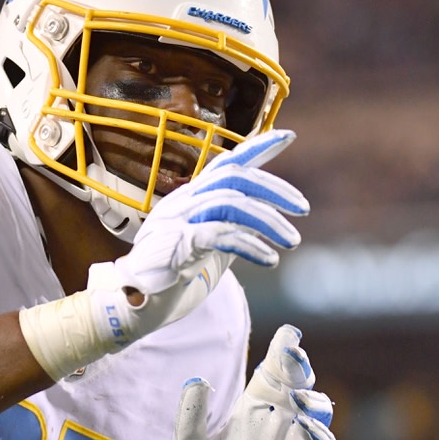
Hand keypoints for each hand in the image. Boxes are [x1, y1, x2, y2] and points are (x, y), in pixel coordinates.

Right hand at [99, 128, 308, 340]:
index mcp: (192, 196)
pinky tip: (270, 259)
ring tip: (292, 241)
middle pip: (235, 177)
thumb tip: (264, 219)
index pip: (228, 162)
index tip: (289, 136)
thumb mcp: (209, 245)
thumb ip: (231, 227)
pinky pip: (219, 234)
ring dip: (269, 221)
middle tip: (304, 208)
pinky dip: (250, 245)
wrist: (134, 303)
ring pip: (231, 203)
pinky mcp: (177, 244)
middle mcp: (184, 200)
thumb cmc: (172, 275)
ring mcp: (177, 220)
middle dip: (275, 188)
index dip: (258, 146)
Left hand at [172, 324, 335, 439]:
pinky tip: (307, 429)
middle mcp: (277, 427)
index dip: (283, 353)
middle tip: (293, 354)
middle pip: (296, 388)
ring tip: (298, 398)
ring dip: (311, 403)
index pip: (270, 376)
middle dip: (299, 368)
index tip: (289, 333)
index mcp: (250, 415)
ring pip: (316, 415)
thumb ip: (190, 418)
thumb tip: (197, 379)